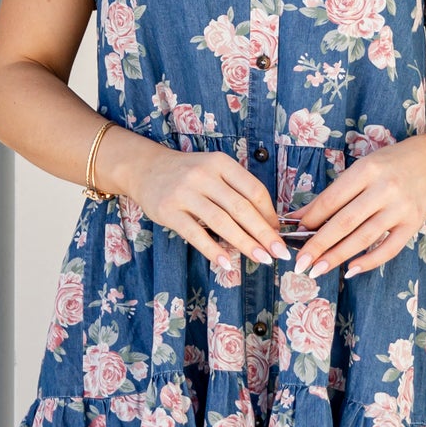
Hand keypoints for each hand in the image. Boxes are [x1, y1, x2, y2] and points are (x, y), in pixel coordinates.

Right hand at [99, 132, 287, 277]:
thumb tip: (267, 223)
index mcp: (220, 163)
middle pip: (241, 208)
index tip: (278, 233)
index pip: (253, 190)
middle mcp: (204, 175)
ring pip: (221, 222)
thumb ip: (237, 191)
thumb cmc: (187, 174)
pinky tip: (226, 263)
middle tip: (279, 252)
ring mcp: (185, 193)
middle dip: (264, 233)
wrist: (145, 169)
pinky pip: (195, 234)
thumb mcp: (214, 171)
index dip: (269, 214)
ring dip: (244, 243)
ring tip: (261, 259)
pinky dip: (213, 250)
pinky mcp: (169, 211)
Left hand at [293, 136, 425, 277]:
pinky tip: (351, 270)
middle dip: (319, 244)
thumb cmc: (390, 165)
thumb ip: (333, 194)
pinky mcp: (413, 224)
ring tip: (318, 269)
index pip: (332, 199)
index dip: (312, 219)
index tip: (296, 233)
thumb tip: (301, 217)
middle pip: (345, 221)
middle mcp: (385, 189)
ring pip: (364, 237)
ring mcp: (401, 208)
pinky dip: (369, 261)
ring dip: (338, 256)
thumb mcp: (361, 169)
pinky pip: (389, 249)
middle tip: (301, 262)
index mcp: (367, 170)